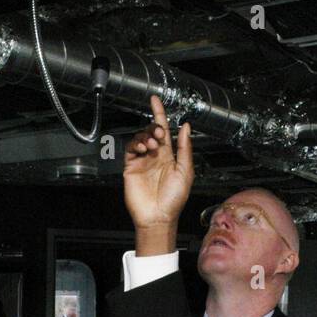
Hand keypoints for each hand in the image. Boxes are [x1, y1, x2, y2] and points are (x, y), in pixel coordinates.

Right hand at [124, 94, 192, 253]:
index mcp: (169, 156)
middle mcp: (154, 156)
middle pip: (151, 132)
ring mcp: (142, 161)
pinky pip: (130, 150)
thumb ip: (185, 148)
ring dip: (146, 136)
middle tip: (159, 133)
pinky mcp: (130, 168)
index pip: (164, 130)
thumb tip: (185, 126)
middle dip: (154, 127)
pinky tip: (142, 148)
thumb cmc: (174, 199)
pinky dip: (135, 144)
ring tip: (152, 145)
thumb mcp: (185, 171)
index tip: (155, 100)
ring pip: (140, 138)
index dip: (160, 114)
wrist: (158, 216)